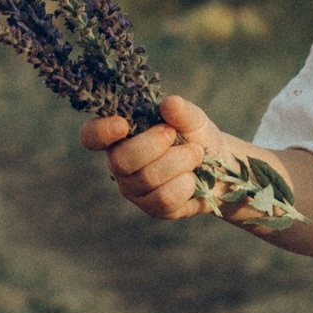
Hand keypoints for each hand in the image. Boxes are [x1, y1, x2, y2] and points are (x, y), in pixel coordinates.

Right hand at [83, 94, 270, 225]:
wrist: (221, 168)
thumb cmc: (196, 137)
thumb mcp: (193, 120)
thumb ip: (182, 112)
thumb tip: (169, 103)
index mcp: (120, 136)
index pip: (91, 136)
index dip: (100, 132)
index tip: (123, 125)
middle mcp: (120, 163)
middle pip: (121, 161)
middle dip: (153, 145)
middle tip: (174, 135)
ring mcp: (134, 189)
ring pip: (147, 179)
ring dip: (178, 163)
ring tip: (196, 154)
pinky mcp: (152, 208)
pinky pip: (164, 199)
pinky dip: (185, 185)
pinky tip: (193, 179)